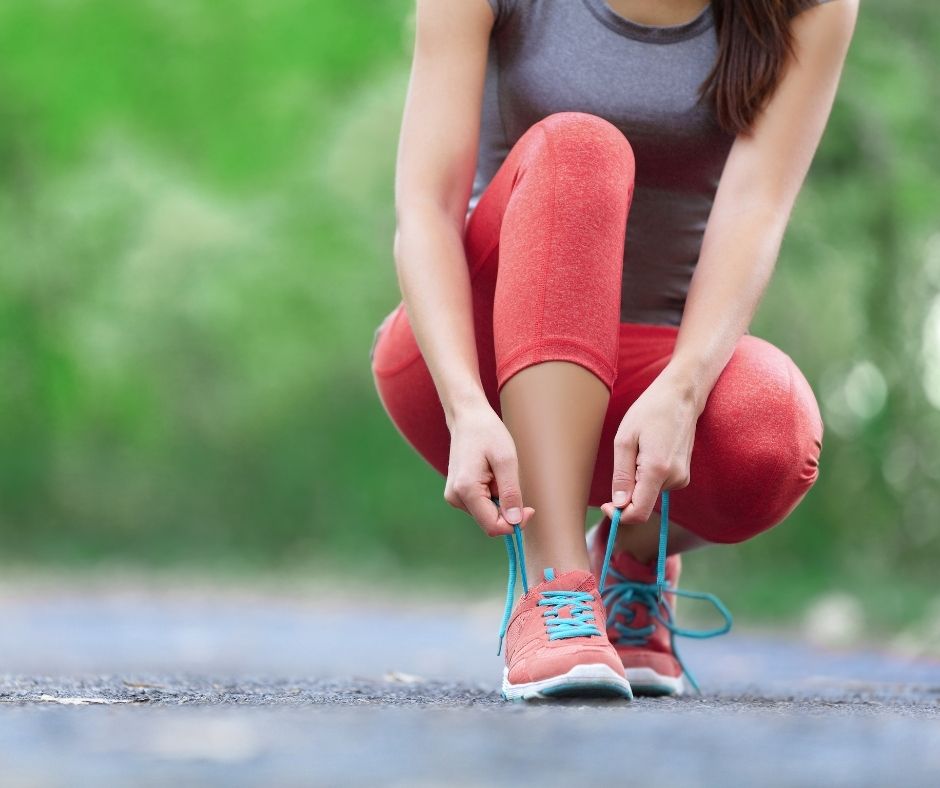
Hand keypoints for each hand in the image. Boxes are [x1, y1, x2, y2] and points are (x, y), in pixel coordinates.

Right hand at [443, 404, 534, 536]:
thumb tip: (515, 521)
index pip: (493, 526)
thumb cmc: (487, 433)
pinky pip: (481, 505)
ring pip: (486, 514)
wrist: (467, 418)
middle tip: (512, 481)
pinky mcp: (457, 493)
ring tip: (497, 473)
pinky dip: (492, 494)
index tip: (530, 509)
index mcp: (466, 490)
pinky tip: (490, 475)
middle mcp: (455, 497)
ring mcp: (454, 496)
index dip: (515, 523)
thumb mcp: (506, 460)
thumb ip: (511, 493)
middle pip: (489, 522)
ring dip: (499, 500)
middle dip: (507, 509)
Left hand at [601, 366, 699, 525]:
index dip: (619, 515)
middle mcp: (674, 479)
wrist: (680, 395)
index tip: (606, 505)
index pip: (639, 513)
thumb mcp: (624, 440)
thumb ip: (622, 475)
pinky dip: (647, 476)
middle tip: (623, 461)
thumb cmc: (649, 411)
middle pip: (643, 504)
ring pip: (650, 494)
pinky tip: (649, 451)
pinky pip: (658, 485)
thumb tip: (618, 505)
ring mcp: (682, 477)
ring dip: (638, 480)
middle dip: (627, 493)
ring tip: (639, 450)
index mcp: (657, 470)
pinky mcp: (684, 475)